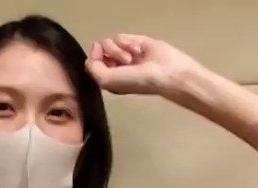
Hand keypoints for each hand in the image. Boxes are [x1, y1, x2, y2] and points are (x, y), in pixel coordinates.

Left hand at [85, 34, 201, 97]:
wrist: (165, 71)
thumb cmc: (137, 80)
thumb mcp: (107, 80)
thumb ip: (93, 67)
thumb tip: (95, 47)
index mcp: (108, 77)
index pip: (92, 62)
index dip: (94, 57)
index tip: (101, 57)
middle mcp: (115, 65)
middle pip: (100, 50)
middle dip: (110, 53)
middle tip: (124, 61)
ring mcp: (125, 53)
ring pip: (110, 41)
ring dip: (120, 48)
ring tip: (131, 57)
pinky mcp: (135, 42)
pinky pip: (122, 37)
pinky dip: (129, 42)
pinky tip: (138, 50)